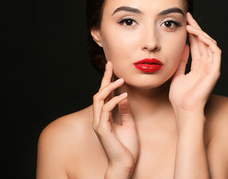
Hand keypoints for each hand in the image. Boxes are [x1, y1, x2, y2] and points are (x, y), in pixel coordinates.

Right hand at [92, 61, 138, 176]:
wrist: (124, 164)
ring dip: (109, 88)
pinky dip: (115, 101)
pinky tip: (124, 96)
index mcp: (104, 117)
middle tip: (110, 64)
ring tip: (120, 79)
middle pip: (98, 93)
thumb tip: (124, 97)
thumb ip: (124, 111)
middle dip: (104, 78)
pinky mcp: (102, 129)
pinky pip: (106, 110)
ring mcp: (99, 123)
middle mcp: (99, 118)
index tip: (111, 67)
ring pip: (99, 99)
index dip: (107, 80)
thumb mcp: (128, 124)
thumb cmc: (126, 146)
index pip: (104, 95)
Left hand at [169, 12, 220, 113]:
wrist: (184, 110)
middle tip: (188, 16)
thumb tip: (181, 47)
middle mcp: (206, 65)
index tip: (183, 22)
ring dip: (201, 33)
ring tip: (191, 25)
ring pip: (210, 44)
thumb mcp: (177, 74)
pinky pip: (216, 52)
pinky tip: (199, 35)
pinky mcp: (215, 71)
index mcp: (198, 66)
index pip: (196, 45)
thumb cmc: (180, 97)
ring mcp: (212, 67)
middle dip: (196, 28)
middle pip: (203, 42)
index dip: (191, 33)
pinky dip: (209, 42)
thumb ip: (181, 62)